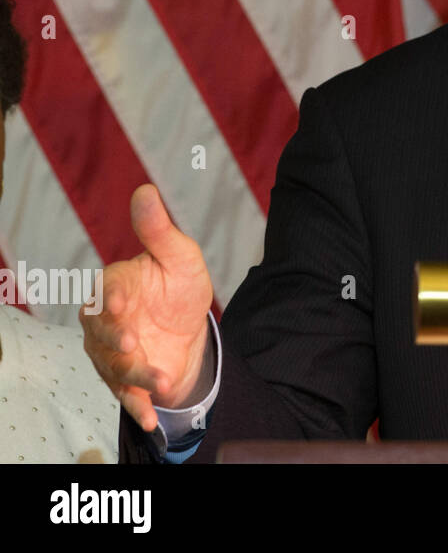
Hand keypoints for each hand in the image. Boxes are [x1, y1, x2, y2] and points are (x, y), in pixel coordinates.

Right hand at [80, 184, 213, 432]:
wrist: (189, 328)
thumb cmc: (179, 286)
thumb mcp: (180, 256)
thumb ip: (159, 230)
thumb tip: (145, 190)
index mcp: (117, 284)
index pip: (107, 288)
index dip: (113, 296)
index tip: (122, 301)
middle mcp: (106, 320)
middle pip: (101, 331)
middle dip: (115, 338)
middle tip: (133, 343)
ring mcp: (112, 352)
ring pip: (114, 365)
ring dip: (134, 375)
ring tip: (159, 379)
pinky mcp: (124, 379)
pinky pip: (126, 394)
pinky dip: (137, 406)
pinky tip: (150, 416)